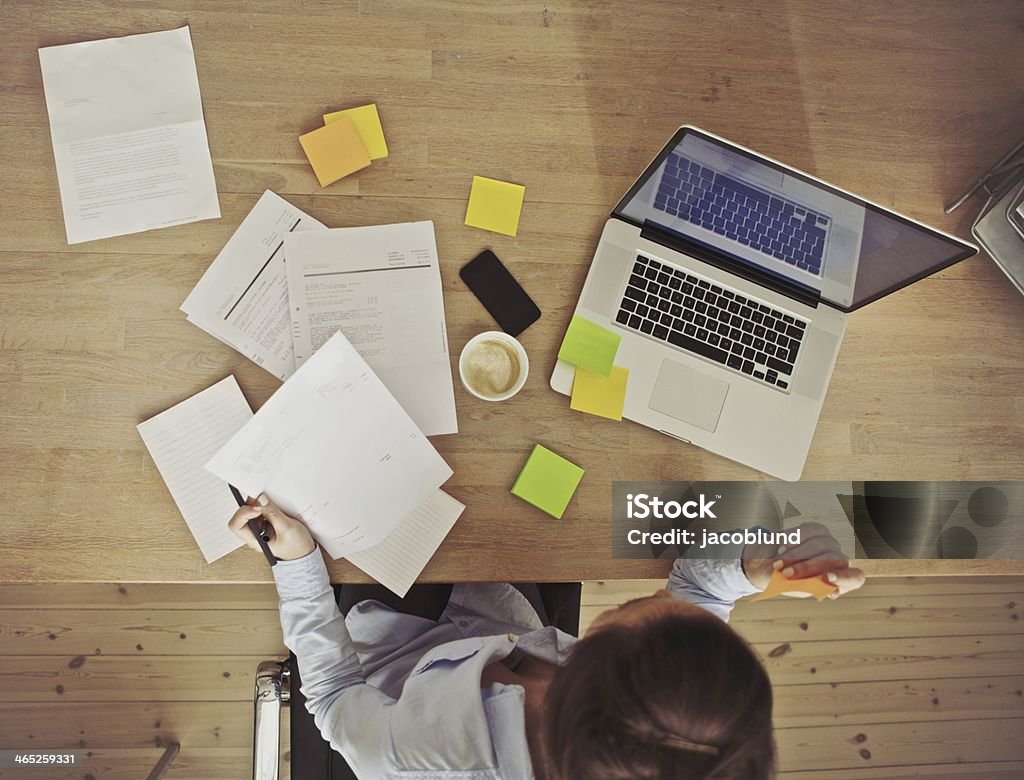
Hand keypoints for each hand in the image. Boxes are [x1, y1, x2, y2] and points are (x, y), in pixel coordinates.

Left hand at [228, 494, 315, 561]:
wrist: (306, 552)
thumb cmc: (297, 547)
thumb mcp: (287, 528)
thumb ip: (273, 513)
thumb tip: (261, 499)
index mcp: (255, 540)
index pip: (236, 525)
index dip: (244, 513)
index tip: (257, 507)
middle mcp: (255, 534)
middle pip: (242, 516)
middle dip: (252, 505)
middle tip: (263, 500)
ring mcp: (260, 528)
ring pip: (251, 511)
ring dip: (260, 505)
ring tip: (271, 504)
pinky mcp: (267, 522)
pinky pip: (261, 511)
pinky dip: (266, 505)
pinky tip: (275, 507)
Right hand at [742, 521, 864, 598]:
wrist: (772, 566)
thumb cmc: (787, 582)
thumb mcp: (795, 588)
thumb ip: (805, 586)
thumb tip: (814, 583)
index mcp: (841, 580)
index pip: (855, 578)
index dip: (845, 577)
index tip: (827, 578)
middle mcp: (839, 559)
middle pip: (833, 559)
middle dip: (807, 566)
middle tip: (786, 573)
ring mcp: (829, 543)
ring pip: (819, 544)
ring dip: (795, 555)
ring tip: (778, 563)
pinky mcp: (816, 529)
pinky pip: (807, 530)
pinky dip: (791, 540)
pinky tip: (780, 548)